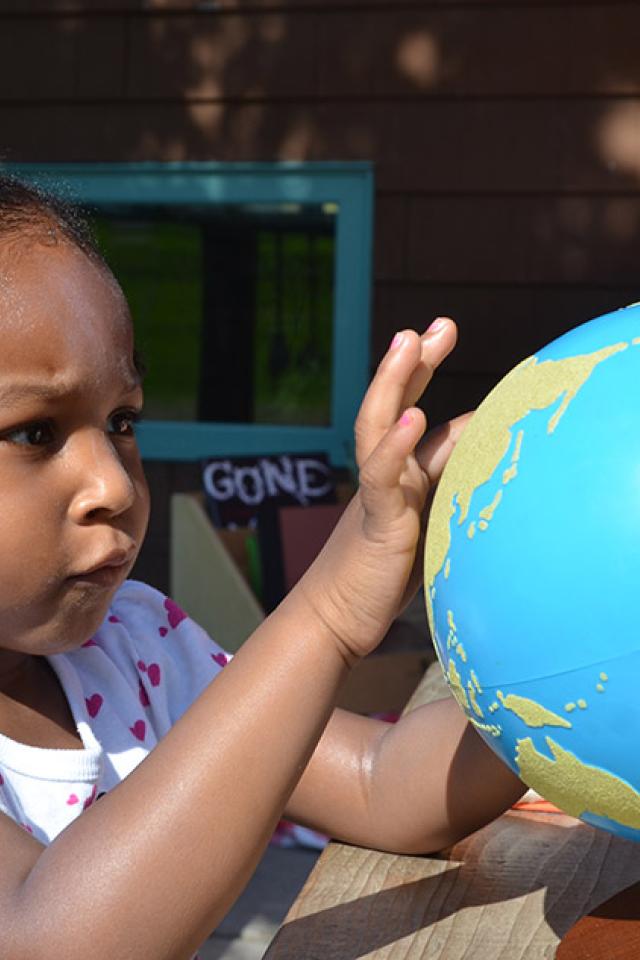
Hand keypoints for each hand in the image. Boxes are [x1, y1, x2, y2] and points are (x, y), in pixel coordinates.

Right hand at [299, 317, 468, 661]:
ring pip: (378, 426)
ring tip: (409, 341)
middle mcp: (386, 475)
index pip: (416, 414)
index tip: (442, 336)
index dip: (427, 376)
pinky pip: (381, 478)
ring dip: (394, 382)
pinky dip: (395, 447)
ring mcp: (378, 495)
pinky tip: (414, 419)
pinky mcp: (376, 523)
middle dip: (413, 362)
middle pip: (394, 405)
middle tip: (437, 324)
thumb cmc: (380, 577)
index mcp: (399, 475)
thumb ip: (441, 495)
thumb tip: (481, 465)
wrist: (334, 620)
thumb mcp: (424, 529)